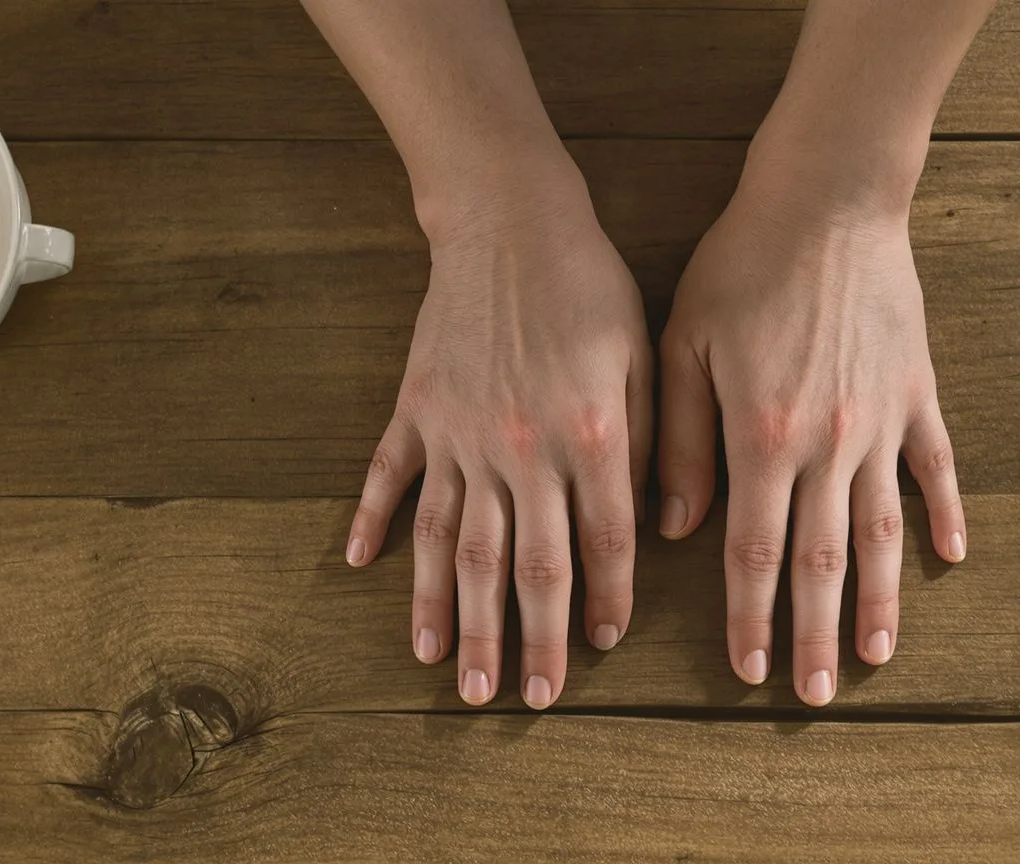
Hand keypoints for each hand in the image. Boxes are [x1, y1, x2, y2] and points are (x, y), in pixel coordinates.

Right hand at [347, 174, 652, 710]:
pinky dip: (372, 520)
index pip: (600, 544)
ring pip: (453, 543)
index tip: (596, 650)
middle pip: (523, 566)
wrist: (510, 220)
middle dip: (522, 640)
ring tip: (445, 671)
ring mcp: (458, 435)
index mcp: (587, 438)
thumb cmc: (590, 287)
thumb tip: (660, 527)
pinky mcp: (415, 410)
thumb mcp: (642, 358)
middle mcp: (520, 450)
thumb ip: (649, 445)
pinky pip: (389, 476)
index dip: (602, 602)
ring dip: (450, 612)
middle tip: (515, 700)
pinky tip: (359, 567)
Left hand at [657, 177, 965, 706]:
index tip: (751, 672)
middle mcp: (828, 444)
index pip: (753, 553)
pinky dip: (945, 514)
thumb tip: (678, 529)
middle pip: (824, 561)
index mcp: (763, 439)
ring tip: (880, 656)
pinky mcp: (917, 393)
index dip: (750, 618)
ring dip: (883, 600)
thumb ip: (682, 443)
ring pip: (884, 531)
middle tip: (818, 695)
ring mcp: (881, 422)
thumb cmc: (741, 266)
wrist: (825, 199)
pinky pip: (936, 467)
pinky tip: (953, 558)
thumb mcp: (683, 347)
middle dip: (818, 635)